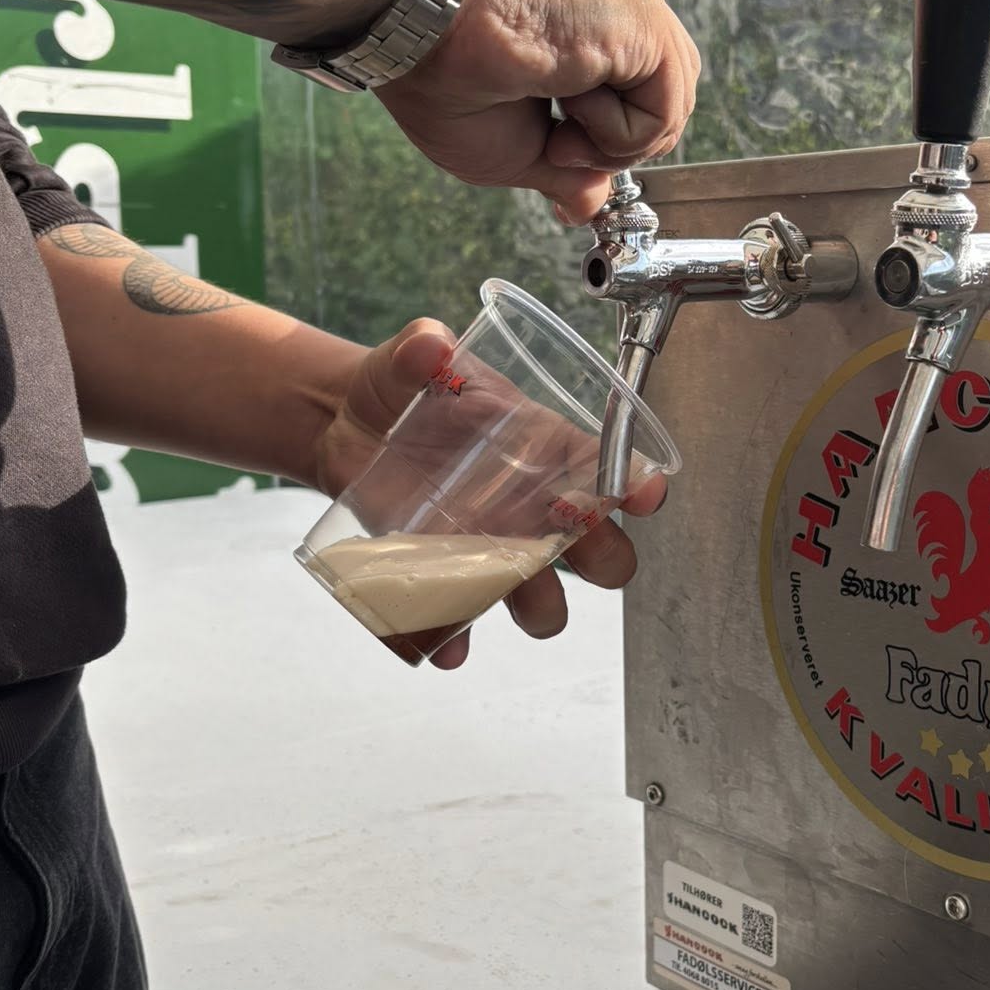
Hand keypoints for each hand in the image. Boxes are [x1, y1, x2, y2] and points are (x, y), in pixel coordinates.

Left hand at [310, 318, 665, 668]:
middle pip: (597, 548)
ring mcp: (494, 546)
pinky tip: (445, 644)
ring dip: (541, 609)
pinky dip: (457, 637)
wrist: (345, 427)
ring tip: (513, 601)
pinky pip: (464, 619)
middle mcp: (531, 505)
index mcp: (542, 445)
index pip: (607, 466)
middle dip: (604, 560)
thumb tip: (429, 344)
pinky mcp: (450, 573)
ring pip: (543, 597)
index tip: (643, 496)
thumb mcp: (408, 360)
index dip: (636, 483)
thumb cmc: (401, 388)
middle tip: (576, 550)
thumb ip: (421, 348)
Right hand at [376, 0, 700, 220]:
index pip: (637, 86)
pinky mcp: (644, 17)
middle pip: (664, 98)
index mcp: (587, 9)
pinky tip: (569, 106)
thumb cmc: (444, 76)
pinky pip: (667, 108)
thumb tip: (590, 206)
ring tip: (558, 129)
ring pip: (671, 106)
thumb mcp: (515, 147)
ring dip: (613, 145)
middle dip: (615, 146)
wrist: (421, 28)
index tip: (551, 152)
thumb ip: (568, 174)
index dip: (605, 138)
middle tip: (555, 146)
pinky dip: (619, 136)